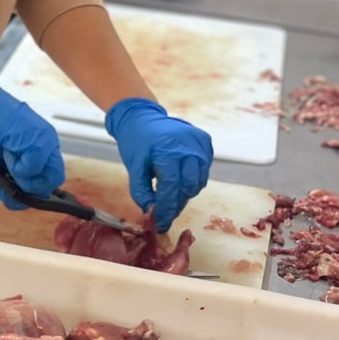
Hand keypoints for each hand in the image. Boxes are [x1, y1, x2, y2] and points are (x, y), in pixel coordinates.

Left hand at [105, 97, 212, 230]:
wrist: (142, 117)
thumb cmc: (136, 140)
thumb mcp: (134, 168)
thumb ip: (142, 192)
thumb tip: (151, 214)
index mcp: (168, 150)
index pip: (172, 188)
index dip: (166, 209)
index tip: (161, 223)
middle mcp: (188, 146)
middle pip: (188, 187)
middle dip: (176, 203)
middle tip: (164, 212)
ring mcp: (200, 143)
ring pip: (198, 181)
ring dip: (184, 192)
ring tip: (170, 193)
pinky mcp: (205, 142)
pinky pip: (203, 170)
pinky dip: (192, 179)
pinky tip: (179, 178)